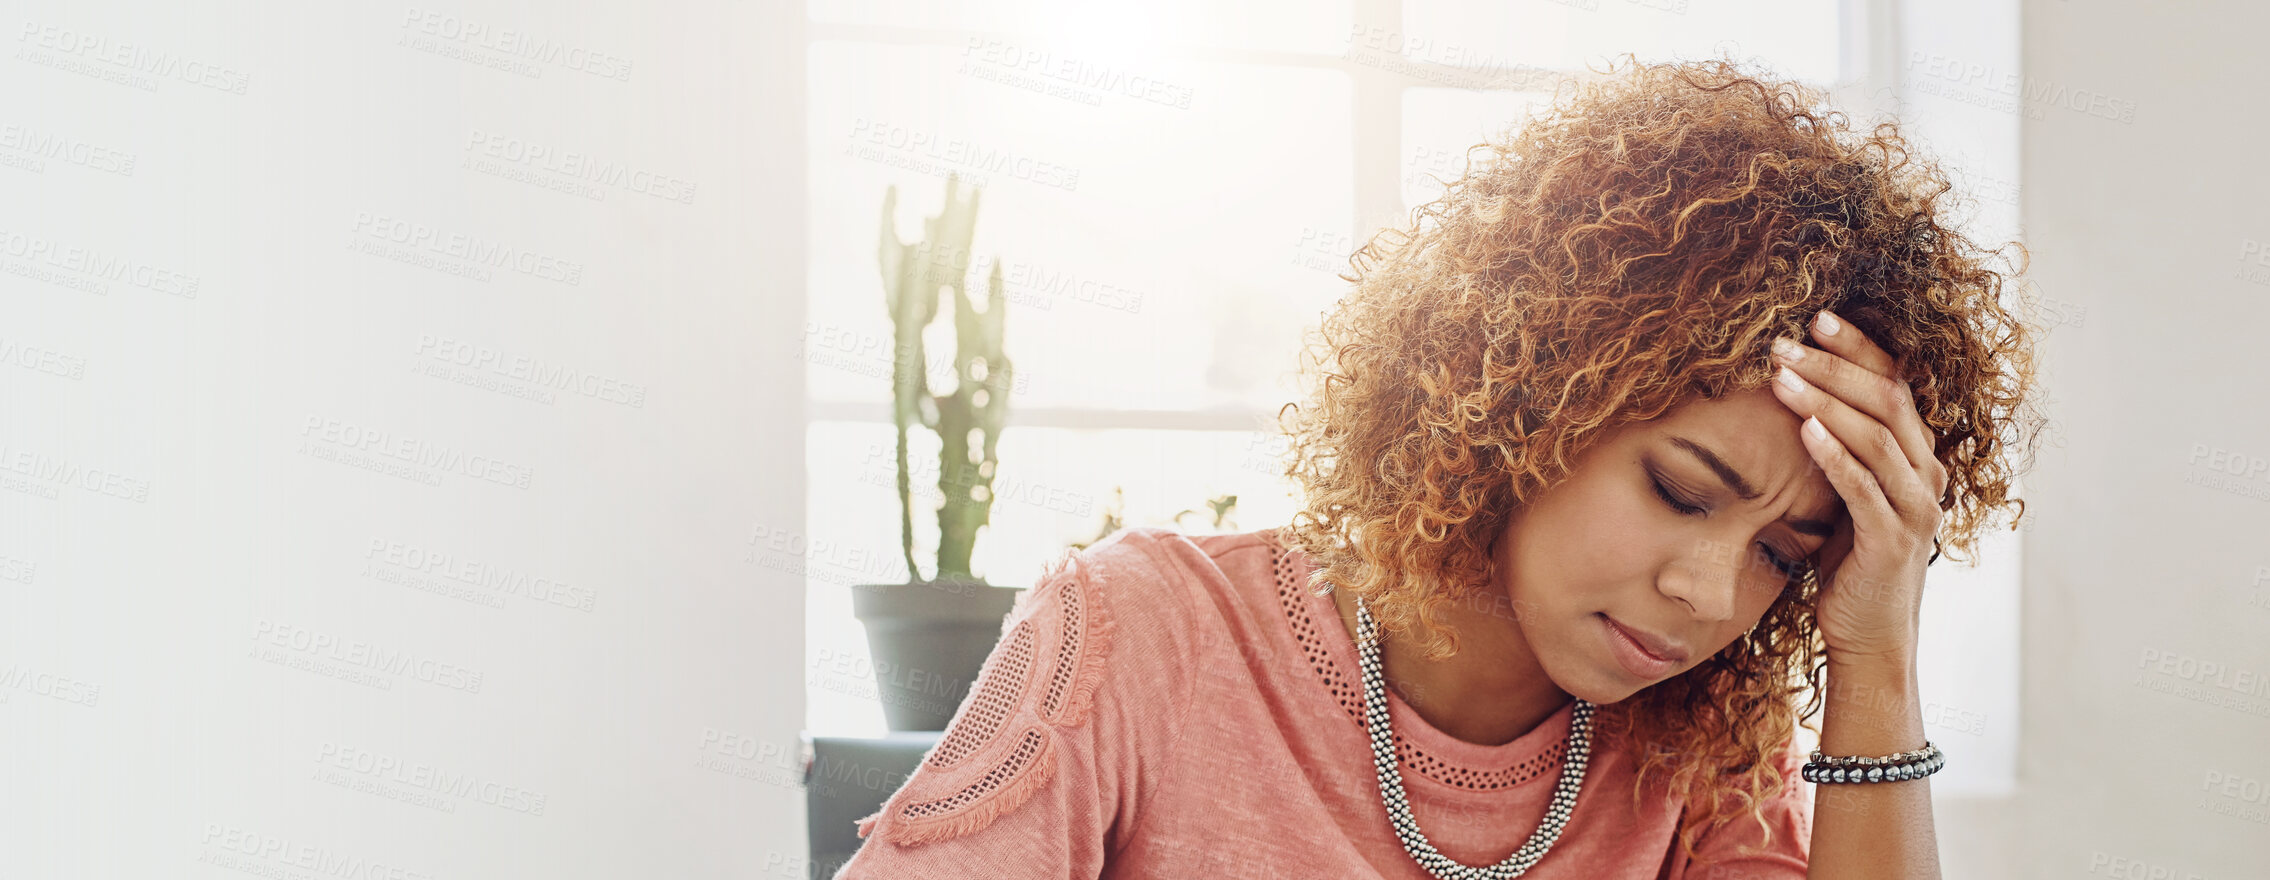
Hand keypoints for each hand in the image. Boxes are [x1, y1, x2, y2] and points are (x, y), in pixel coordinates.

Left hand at [1767, 309, 1947, 663]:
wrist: (1868, 634)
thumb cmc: (1849, 561)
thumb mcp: (1845, 494)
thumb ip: (1839, 449)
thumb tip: (1796, 395)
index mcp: (1916, 456)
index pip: (1894, 383)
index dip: (1859, 348)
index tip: (1816, 318)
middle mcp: (1926, 475)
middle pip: (1887, 399)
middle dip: (1835, 365)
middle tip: (1784, 342)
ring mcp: (1914, 508)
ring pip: (1875, 437)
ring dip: (1826, 401)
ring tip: (1781, 375)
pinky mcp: (1892, 541)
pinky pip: (1864, 488)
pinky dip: (1835, 455)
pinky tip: (1804, 430)